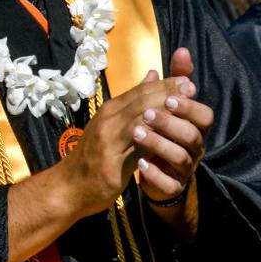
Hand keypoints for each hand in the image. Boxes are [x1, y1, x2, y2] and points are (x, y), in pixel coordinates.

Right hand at [58, 71, 197, 218]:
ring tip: (186, 110)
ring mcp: (107, 141)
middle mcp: (106, 121)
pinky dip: (153, 140)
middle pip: (140, 102)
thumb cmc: (93, 156)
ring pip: (139, 120)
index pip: (139, 91)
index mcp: (108, 111)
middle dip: (168, 94)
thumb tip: (152, 75)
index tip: (187, 81)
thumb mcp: (112, 126)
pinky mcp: (110, 163)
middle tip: (191, 88)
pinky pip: (136, 148)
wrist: (68, 186)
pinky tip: (171, 140)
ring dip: (164, 113)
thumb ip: (133, 103)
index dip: (164, 85)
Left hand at [132, 49, 212, 231]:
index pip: (205, 116)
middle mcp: (194, 147)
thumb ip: (172, 80)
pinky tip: (140, 162)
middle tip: (147, 114)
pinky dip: (155, 172)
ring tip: (136, 134)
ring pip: (182, 158)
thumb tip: (182, 50)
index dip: (190, 107)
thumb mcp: (162, 105)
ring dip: (159, 144)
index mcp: (194, 127)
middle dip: (171, 123)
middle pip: (193, 135)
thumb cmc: (158, 132)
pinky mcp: (172, 186)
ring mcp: (184, 168)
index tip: (170, 98)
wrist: (147, 170)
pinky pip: (169, 183)